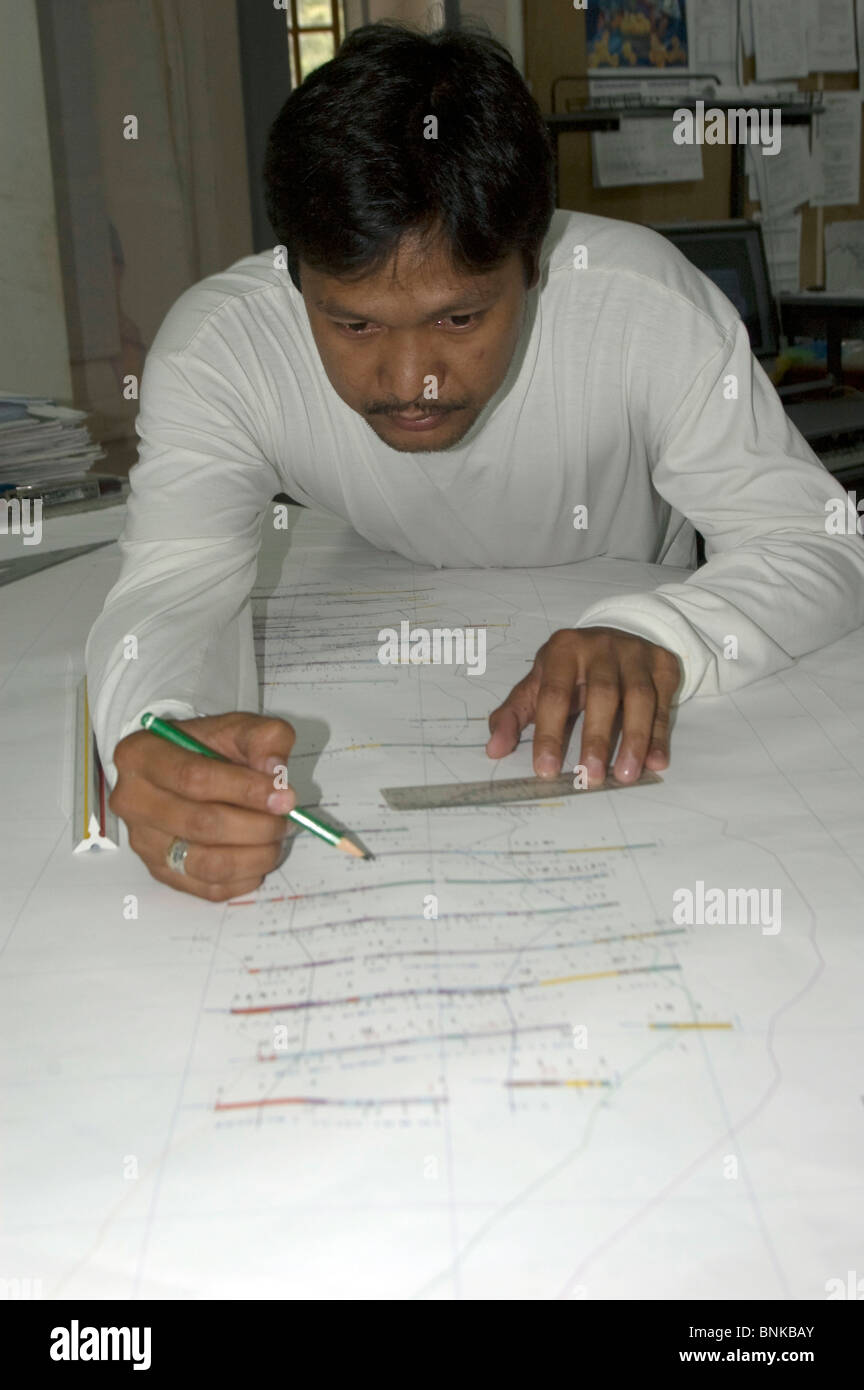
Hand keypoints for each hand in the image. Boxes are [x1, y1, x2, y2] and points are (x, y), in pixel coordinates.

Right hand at [110, 712, 296, 900]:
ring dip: (254, 856)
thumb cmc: (205, 747)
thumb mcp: (236, 727)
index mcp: (141, 755)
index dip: (245, 790)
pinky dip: (243, 878)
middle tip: (285, 819)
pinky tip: (258, 856)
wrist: (181, 768)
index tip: (284, 796)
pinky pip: (208, 888)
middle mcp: (132, 801)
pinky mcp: (159, 872)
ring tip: (275, 838)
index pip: (193, 779)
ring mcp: (143, 842)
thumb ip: (262, 738)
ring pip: (206, 863)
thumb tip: (275, 770)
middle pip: (201, 824)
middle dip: (256, 825)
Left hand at [486, 627, 680, 786]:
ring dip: (634, 739)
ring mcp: (635, 653)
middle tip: (592, 777)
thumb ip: (514, 715)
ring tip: (626, 776)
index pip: (554, 693)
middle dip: (596, 738)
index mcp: (562, 650)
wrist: (614, 635)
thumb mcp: (538, 684)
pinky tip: (655, 763)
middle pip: (602, 694)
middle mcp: (600, 646)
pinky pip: (663, 702)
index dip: (550, 733)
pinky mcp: (662, 663)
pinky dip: (660, 735)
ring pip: (638, 697)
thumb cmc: (570, 669)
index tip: (547, 769)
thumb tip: (494, 751)